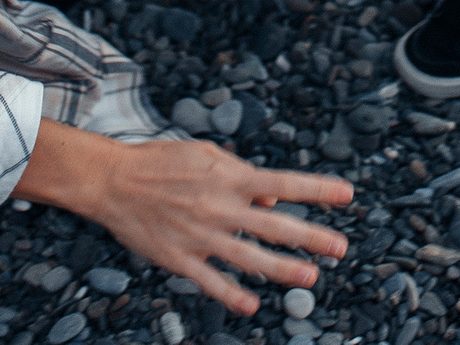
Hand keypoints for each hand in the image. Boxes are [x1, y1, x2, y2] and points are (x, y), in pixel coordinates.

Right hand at [19, 124, 354, 315]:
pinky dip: (232, 295)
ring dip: (282, 269)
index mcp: (230, 178)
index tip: (347, 195)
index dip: (318, 190)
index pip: (285, 183)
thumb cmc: (161, 162)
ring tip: (310, 278)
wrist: (112, 181)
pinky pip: (211, 281)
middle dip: (312, 238)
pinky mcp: (180, 258)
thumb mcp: (206, 154)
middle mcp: (221, 208)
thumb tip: (270, 197)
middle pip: (276, 226)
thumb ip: (241, 173)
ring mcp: (202, 236)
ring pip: (250, 258)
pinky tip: (251, 306)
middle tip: (340, 248)